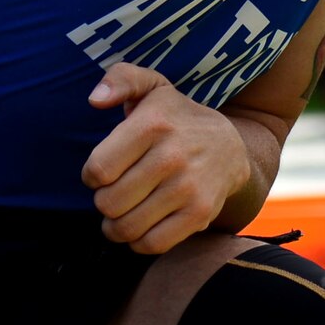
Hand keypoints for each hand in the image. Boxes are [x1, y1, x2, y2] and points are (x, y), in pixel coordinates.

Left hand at [82, 63, 252, 253]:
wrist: (231, 148)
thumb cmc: (176, 118)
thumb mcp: (152, 87)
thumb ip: (120, 79)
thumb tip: (96, 99)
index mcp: (153, 124)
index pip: (97, 170)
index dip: (92, 175)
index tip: (105, 170)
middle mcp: (172, 156)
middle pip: (109, 202)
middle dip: (105, 200)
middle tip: (116, 191)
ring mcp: (189, 188)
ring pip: (127, 227)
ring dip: (117, 225)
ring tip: (124, 211)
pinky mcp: (200, 213)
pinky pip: (152, 244)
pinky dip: (139, 241)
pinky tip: (143, 225)